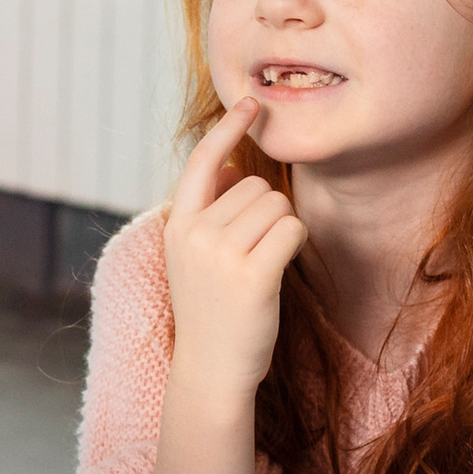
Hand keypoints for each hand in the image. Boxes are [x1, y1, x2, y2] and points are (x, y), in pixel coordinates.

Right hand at [161, 99, 307, 400]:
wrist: (211, 370)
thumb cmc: (211, 310)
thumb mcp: (194, 257)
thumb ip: (209, 212)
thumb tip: (231, 167)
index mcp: (178, 226)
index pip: (202, 162)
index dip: (227, 129)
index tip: (250, 103)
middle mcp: (195, 235)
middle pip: (255, 186)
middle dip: (265, 212)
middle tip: (250, 256)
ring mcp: (221, 255)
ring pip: (277, 206)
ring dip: (281, 230)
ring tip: (260, 266)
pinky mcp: (253, 275)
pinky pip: (292, 229)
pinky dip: (294, 244)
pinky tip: (277, 271)